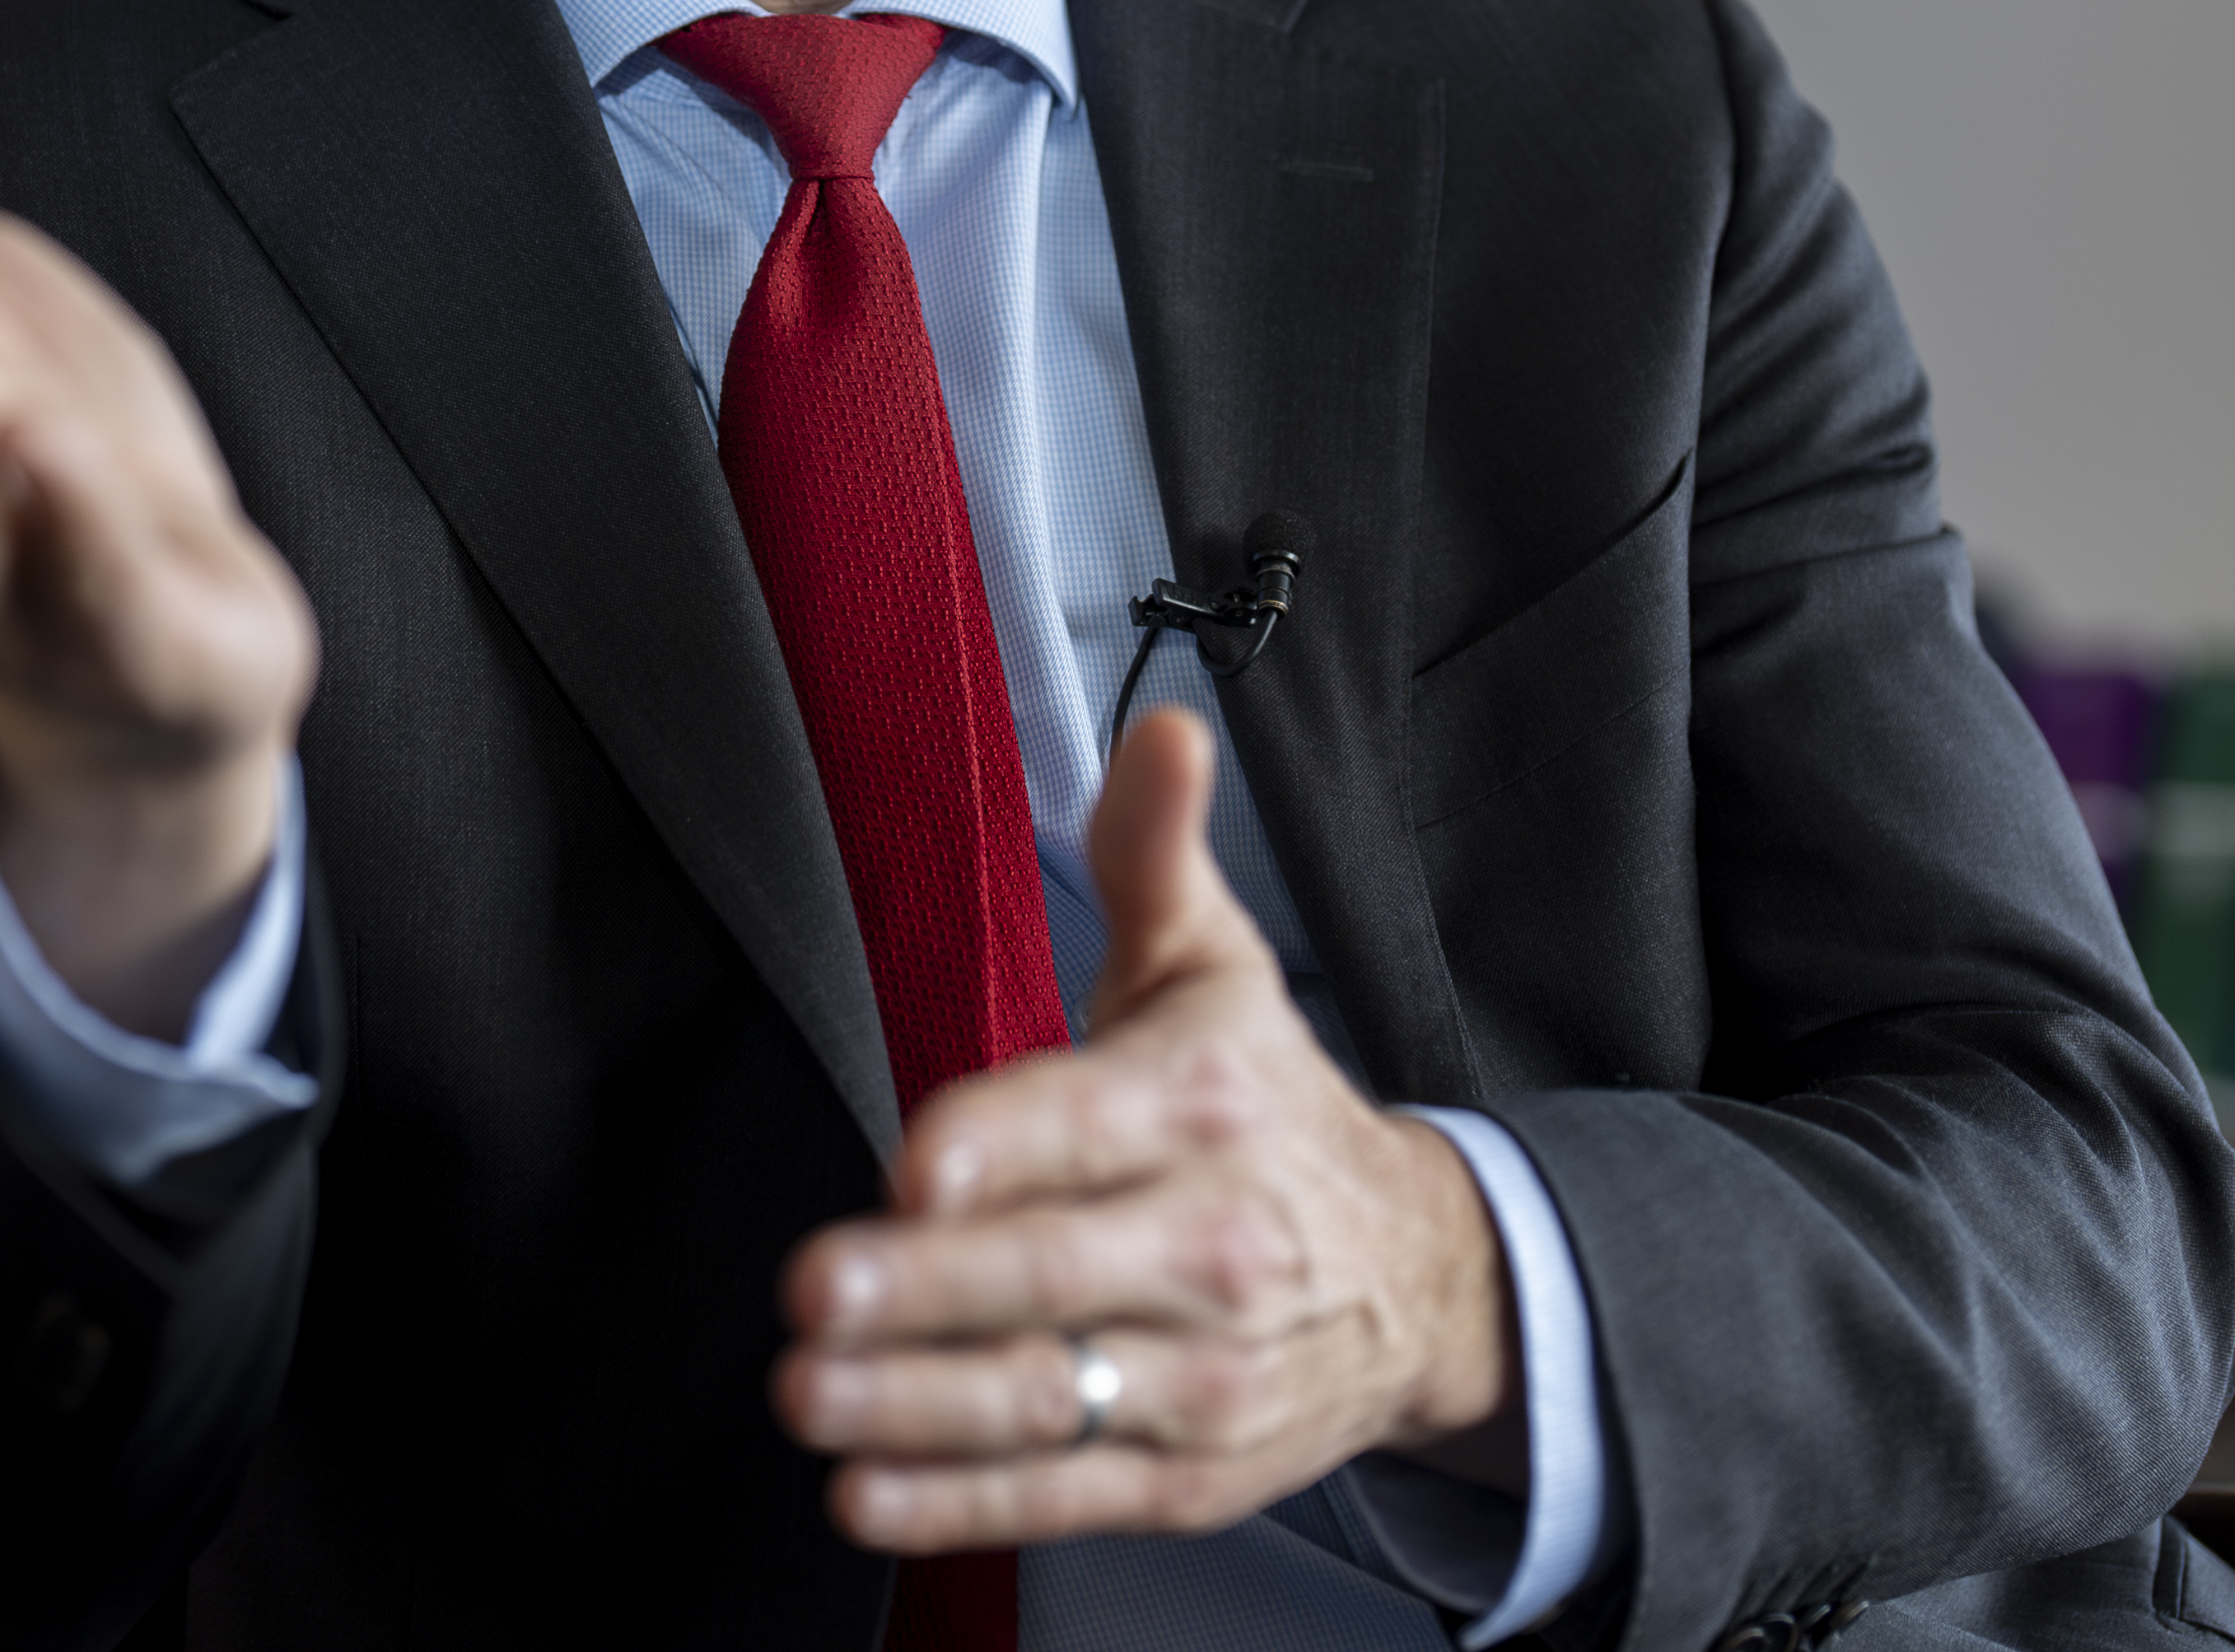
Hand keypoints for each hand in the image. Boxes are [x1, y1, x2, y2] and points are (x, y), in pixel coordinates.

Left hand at [773, 711, 1519, 1550]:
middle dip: (929, 1286)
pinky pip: (1067, 1492)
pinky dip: (964, 1506)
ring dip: (921, 1407)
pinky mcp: (1186, 1468)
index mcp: (1202, 1103)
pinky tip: (870, 1494)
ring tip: (814, 1395)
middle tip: (817, 1289)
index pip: (1093, 1122)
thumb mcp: (1219, 967)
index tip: (918, 1160)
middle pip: (1058, 1270)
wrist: (1419, 1279)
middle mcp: (1210, 1241)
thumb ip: (1157, 851)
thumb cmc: (1272, 1112)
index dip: (1005, 1145)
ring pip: (1053, 1393)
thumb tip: (1165, 728)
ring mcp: (1201, 1365)